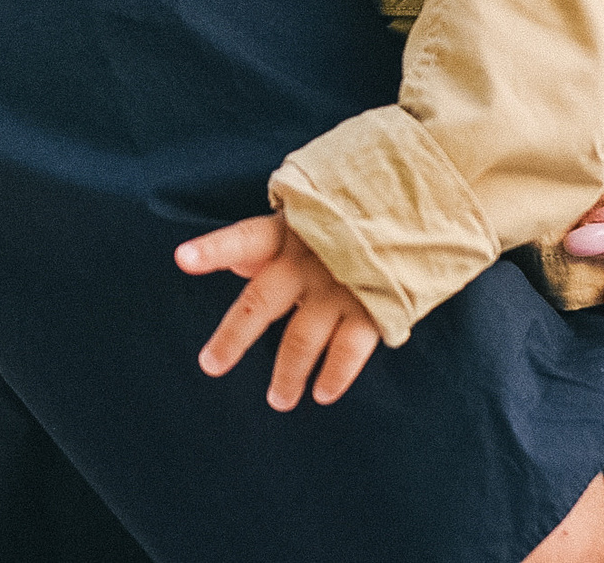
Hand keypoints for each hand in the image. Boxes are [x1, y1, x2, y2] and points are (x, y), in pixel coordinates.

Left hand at [175, 212, 382, 409]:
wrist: (422, 203)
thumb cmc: (356, 210)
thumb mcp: (313, 213)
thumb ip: (273, 240)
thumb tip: (234, 265)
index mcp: (290, 230)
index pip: (244, 238)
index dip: (214, 249)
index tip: (181, 259)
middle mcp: (309, 259)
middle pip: (260, 303)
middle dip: (233, 338)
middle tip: (210, 365)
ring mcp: (341, 284)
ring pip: (301, 340)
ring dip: (287, 375)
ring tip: (279, 401)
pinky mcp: (375, 305)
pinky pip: (348, 351)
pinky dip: (334, 376)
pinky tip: (323, 394)